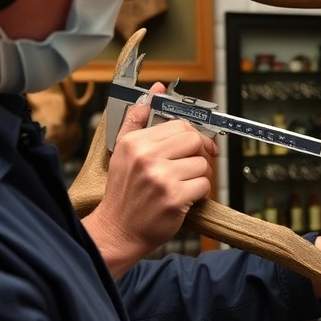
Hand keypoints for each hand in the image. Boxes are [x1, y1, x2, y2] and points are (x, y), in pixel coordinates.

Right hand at [82, 82, 217, 279]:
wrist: (117, 231)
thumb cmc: (123, 193)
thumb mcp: (122, 151)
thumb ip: (138, 118)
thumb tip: (157, 89)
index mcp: (136, 142)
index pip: (180, 125)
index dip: (192, 135)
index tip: (194, 146)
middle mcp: (147, 157)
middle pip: (195, 140)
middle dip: (200, 153)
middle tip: (194, 165)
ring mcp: (161, 178)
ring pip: (203, 164)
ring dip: (200, 176)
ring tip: (185, 185)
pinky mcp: (174, 198)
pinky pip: (204, 185)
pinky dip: (200, 193)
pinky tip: (185, 199)